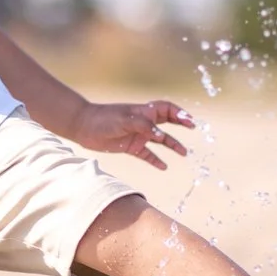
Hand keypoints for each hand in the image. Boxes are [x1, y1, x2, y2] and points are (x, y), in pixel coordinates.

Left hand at [72, 98, 194, 170]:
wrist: (83, 127)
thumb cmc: (104, 119)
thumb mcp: (124, 120)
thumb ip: (142, 126)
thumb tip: (159, 134)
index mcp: (143, 111)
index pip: (166, 109)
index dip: (179, 113)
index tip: (189, 121)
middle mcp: (143, 122)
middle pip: (167, 122)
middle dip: (180, 124)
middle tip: (193, 128)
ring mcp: (138, 135)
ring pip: (160, 140)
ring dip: (172, 145)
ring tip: (184, 153)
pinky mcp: (130, 146)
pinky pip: (147, 154)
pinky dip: (155, 160)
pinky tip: (164, 167)